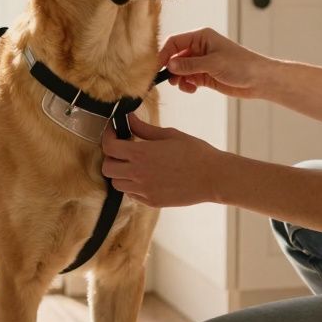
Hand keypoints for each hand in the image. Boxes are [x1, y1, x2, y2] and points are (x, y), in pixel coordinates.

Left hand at [100, 114, 225, 207]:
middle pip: (107, 168)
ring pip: (116, 184)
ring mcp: (144, 190)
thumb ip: (144, 129)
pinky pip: (131, 195)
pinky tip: (145, 177)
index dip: (108, 137)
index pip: (109, 147)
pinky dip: (132, 186)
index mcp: (140, 154)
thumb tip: (129, 119)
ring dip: (120, 173)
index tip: (114, 132)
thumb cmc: (195, 152)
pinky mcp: (152, 202)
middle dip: (111, 157)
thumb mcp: (169, 134)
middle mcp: (138, 174)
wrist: (213, 177)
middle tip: (123, 150)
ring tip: (134, 165)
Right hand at [157, 27, 273, 98]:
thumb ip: (190, 65)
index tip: (157, 67)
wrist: (259, 80)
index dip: (164, 54)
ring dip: (179, 79)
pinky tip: (192, 89)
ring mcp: (201, 63)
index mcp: (201, 37)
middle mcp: (199, 48)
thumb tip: (170, 66)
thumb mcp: (214, 64)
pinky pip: (188, 79)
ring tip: (184, 86)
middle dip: (171, 68)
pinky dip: (186, 85)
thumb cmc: (241, 65)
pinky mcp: (205, 76)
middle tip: (169, 80)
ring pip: (180, 70)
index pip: (175, 42)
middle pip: (175, 56)